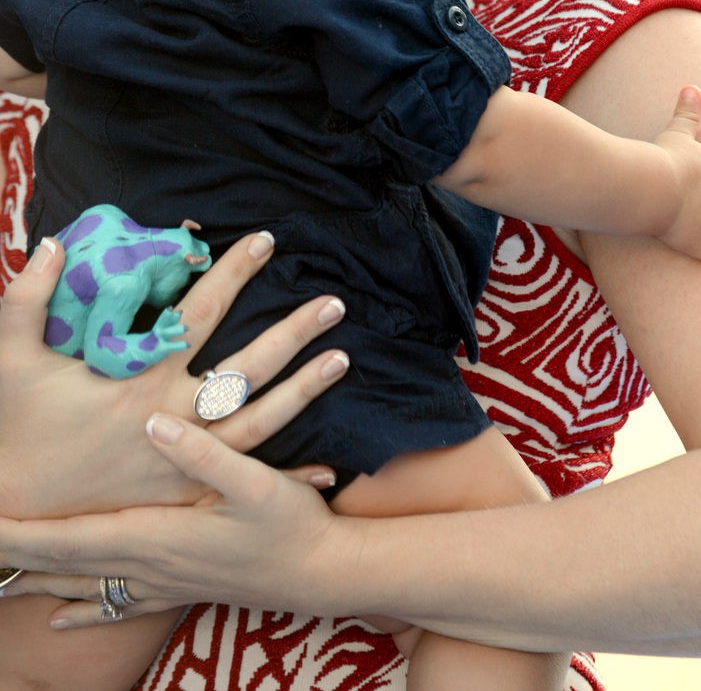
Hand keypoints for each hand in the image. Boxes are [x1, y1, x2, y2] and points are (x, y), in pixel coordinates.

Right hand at [0, 232, 348, 517]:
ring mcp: (182, 462)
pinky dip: (286, 471)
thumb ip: (27, 298)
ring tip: (343, 359)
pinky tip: (327, 466)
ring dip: (303, 391)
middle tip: (335, 302)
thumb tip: (52, 243)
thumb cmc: (14, 428)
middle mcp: (171, 421)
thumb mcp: (10, 358)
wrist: (11, 511)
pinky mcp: (183, 494)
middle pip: (247, 368)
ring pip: (258, 423)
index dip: (233, 274)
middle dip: (293, 332)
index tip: (265, 240)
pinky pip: (245, 479)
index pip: (199, 315)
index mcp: (138, 382)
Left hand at [0, 415, 350, 628]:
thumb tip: (152, 428)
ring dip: (37, 577)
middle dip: (17, 552)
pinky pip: (113, 605)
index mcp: (158, 535)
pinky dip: (79, 609)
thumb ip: (203, 453)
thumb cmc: (292, 524)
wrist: (323, 575)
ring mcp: (161, 581)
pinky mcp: (176, 589)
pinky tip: (59, 617)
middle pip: (65, 560)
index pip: (73, 536)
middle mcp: (149, 564)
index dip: (24, 533)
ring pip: (82, 583)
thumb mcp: (256, 481)